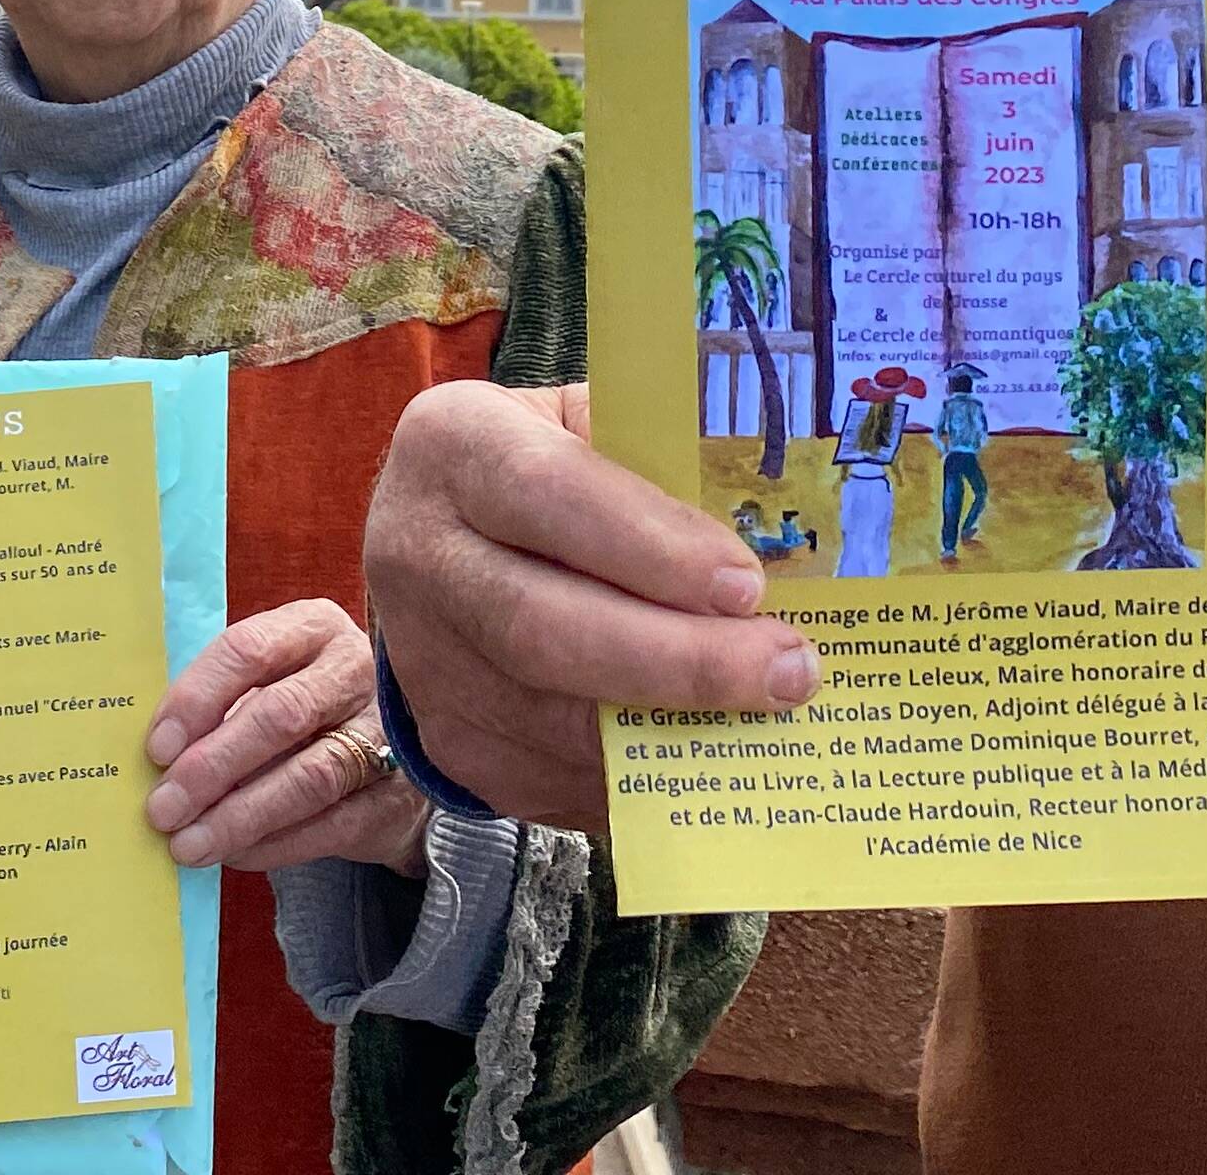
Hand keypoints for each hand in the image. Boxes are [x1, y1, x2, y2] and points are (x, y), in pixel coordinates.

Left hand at [143, 599, 427, 876]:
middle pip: (281, 714)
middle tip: (164, 809)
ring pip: (309, 777)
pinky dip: (275, 845)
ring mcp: (385, 733)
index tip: (158, 749)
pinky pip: (330, 825)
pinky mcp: (393, 794)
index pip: (249, 650)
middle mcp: (356, 670)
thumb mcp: (266, 682)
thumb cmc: (301, 708)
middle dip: (213, 766)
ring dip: (240, 816)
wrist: (387, 755)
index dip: (198, 699)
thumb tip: (157, 758)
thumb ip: (218, 705)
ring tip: (190, 844)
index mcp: (313, 628)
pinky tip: (234, 855)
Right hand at [361, 381, 811, 829]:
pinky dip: (648, 777)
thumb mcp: (589, 428)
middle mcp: (417, 553)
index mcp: (453, 445)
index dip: (650, 544)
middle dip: (681, 658)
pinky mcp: (452, 743)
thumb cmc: (549, 475)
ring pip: (553, 719)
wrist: (439, 548)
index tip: (748, 585)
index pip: (549, 494)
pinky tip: (717, 760)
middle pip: (544, 627)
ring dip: (677, 729)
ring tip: (775, 717)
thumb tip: (782, 534)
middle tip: (789, 669)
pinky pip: (558, 778)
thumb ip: (661, 463)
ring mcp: (426, 662)